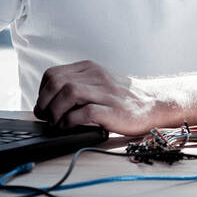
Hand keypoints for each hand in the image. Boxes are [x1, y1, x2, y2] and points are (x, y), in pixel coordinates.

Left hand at [34, 60, 163, 134]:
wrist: (154, 104)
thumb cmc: (124, 98)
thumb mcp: (100, 83)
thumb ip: (79, 85)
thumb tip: (49, 102)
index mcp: (91, 69)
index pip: (53, 74)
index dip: (42, 92)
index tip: (44, 106)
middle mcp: (97, 77)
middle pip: (57, 82)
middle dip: (45, 102)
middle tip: (47, 117)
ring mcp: (106, 93)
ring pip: (68, 93)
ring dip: (56, 111)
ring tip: (58, 123)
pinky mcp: (113, 110)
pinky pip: (84, 112)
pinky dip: (70, 121)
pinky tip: (70, 127)